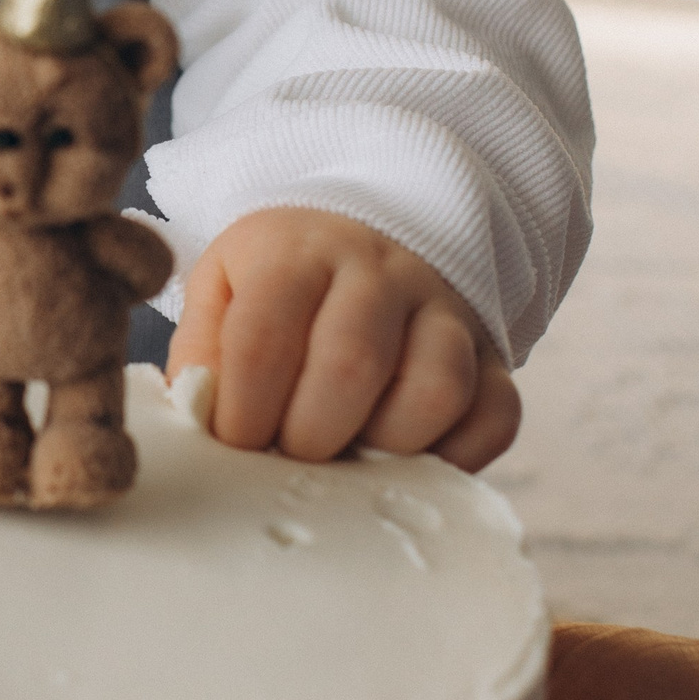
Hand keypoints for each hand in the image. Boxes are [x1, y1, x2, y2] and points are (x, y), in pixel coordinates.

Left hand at [168, 207, 518, 470]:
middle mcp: (379, 273)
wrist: (366, 234)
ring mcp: (444, 311)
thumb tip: (202, 421)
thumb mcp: (222, 290)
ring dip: (385, 447)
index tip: (233, 444)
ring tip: (349, 457)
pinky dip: (457, 456)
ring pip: (436, 390)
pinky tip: (410, 465)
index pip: (264, 336)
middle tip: (288, 458)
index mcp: (297, 252)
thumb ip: (202, 353)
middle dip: (309, 436)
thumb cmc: (281, 282)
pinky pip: (496, 414)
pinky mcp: (492, 354)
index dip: (244, 409)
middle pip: (352, 364)